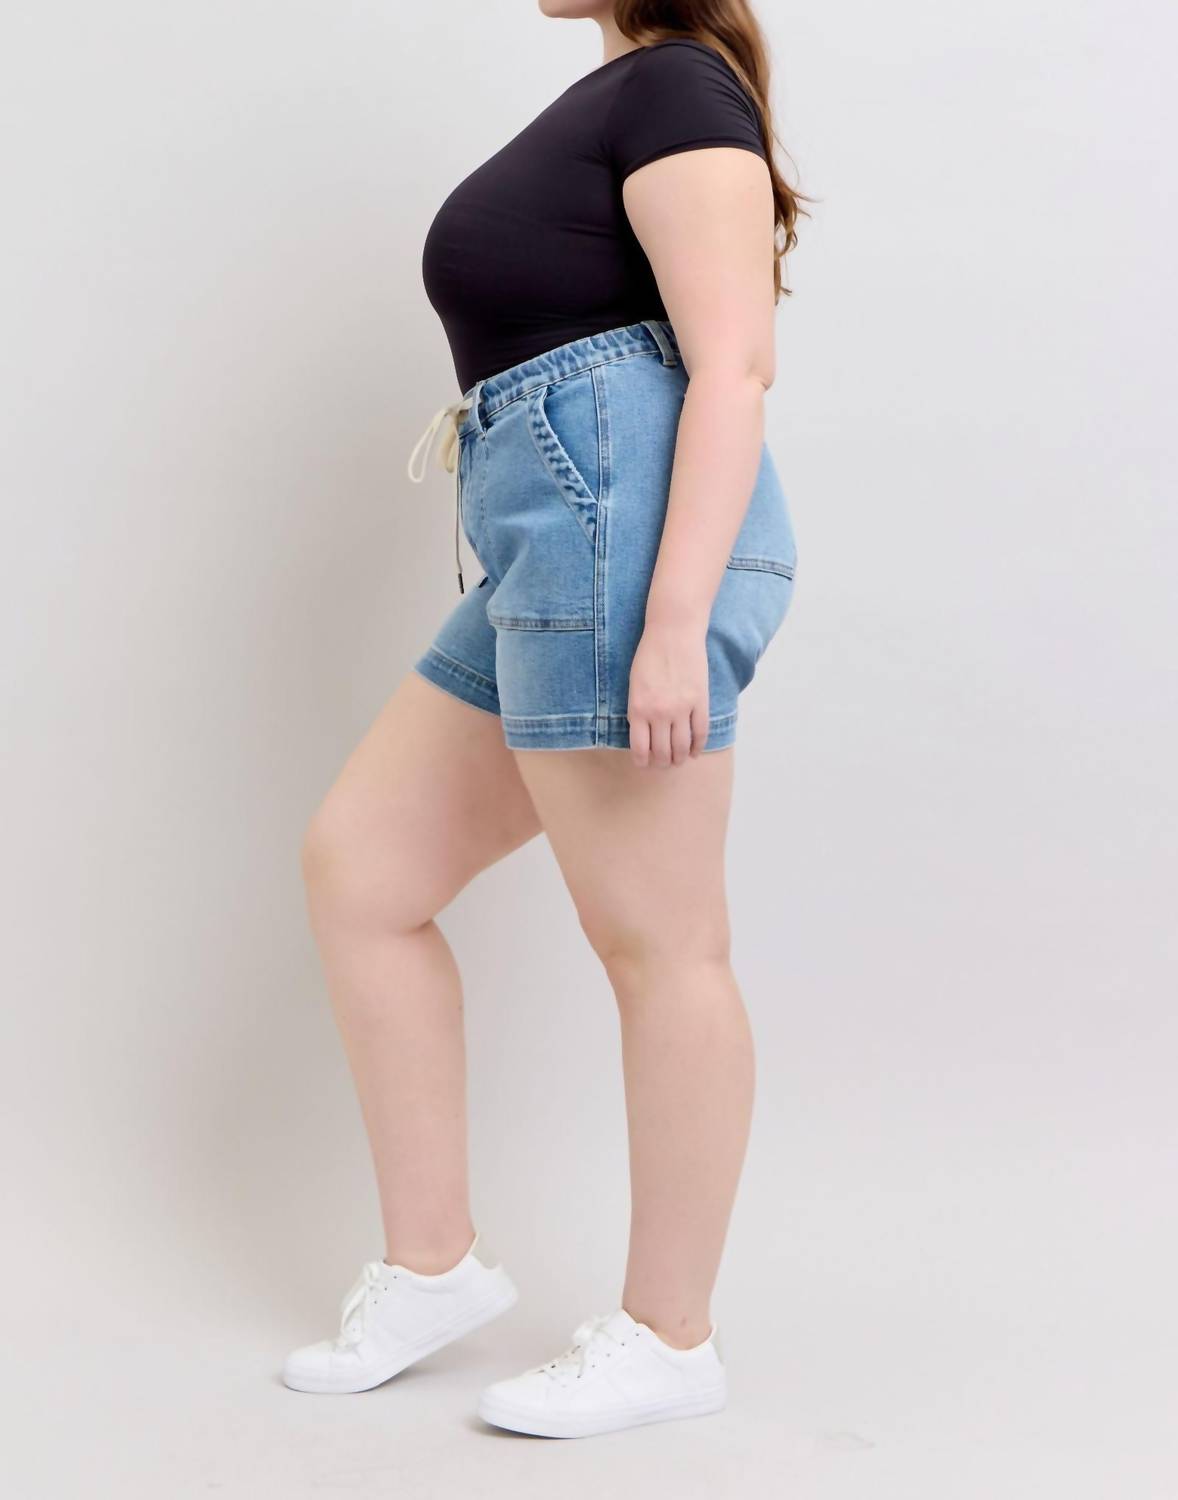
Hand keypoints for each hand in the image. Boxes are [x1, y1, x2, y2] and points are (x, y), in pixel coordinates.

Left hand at [627, 621, 709, 767]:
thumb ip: (638, 710)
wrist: (673, 633)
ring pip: (681, 747)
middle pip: (662, 752)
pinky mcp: (700, 702)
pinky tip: (694, 751)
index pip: (640, 748)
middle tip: (663, 764)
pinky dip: (697, 746)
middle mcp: (659, 713)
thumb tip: (645, 734)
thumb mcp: (634, 685)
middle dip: (662, 763)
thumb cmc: (649, 655)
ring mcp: (682, 709)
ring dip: (679, 758)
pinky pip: (700, 732)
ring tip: (678, 761)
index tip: (645, 764)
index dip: (643, 761)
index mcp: (638, 709)